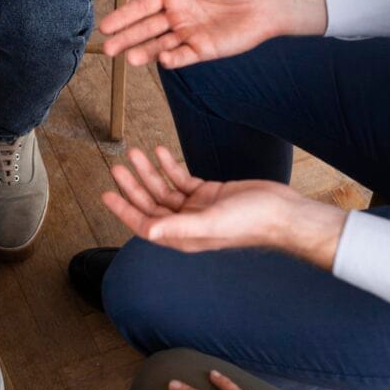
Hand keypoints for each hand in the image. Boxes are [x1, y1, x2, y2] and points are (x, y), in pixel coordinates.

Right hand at [101, 0, 327, 67]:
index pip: (142, 6)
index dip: (124, 16)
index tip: (105, 26)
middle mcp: (177, 14)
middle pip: (145, 29)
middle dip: (126, 38)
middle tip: (107, 49)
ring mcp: (189, 33)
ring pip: (159, 45)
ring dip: (144, 51)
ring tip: (129, 59)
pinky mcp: (203, 49)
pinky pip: (182, 56)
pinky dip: (172, 58)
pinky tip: (163, 58)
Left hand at [102, 146, 346, 268]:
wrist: (284, 211)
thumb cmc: (251, 222)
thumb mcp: (211, 223)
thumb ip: (178, 227)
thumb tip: (148, 232)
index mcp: (182, 237)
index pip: (144, 224)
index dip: (123, 210)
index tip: (106, 194)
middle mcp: (186, 224)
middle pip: (150, 203)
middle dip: (133, 185)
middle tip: (117, 166)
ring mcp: (197, 208)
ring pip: (164, 189)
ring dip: (150, 171)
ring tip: (136, 152)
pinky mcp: (208, 193)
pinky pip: (182, 179)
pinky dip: (171, 166)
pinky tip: (161, 152)